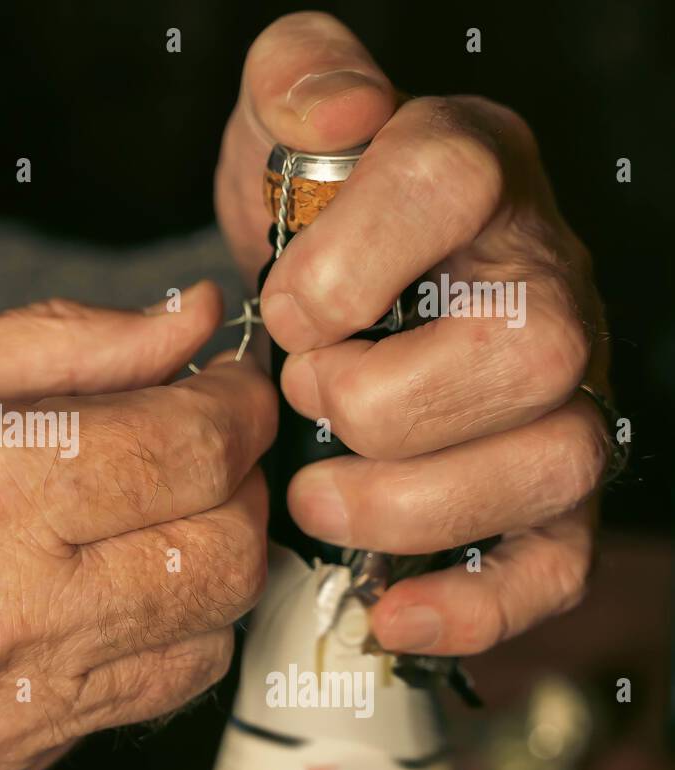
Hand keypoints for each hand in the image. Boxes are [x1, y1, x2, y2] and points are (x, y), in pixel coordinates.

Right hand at [0, 282, 276, 769]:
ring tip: (142, 519)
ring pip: (203, 639)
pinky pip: (133, 702)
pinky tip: (86, 593)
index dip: (235, 407)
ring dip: (203, 565)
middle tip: (195, 448)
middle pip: (222, 557)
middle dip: (238, 488)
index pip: (186, 452)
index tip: (224, 387)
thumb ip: (57, 348)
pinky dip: (146, 635)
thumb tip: (183, 325)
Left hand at [215, 12, 610, 655]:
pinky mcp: (543, 491)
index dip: (352, 259)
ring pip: (552, 462)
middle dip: (384, 399)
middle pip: (525, 349)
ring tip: (316, 499)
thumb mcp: (285, 118)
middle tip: (302, 402)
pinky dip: (477, 604)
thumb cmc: (312, 211)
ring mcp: (559, 394)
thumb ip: (302, 79)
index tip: (285, 309)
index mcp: (472, 176)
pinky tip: (393, 614)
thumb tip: (340, 114)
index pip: (450, 182)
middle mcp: (540, 283)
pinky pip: (553, 562)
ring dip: (414, 504)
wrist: (341, 283)